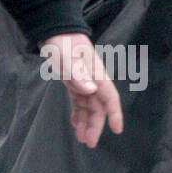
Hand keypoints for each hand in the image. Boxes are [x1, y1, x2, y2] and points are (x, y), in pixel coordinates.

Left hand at [38, 32, 123, 147]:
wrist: (54, 29)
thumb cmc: (62, 41)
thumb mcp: (67, 57)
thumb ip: (78, 74)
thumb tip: (91, 91)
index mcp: (96, 75)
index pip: (109, 98)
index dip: (115, 114)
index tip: (118, 130)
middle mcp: (93, 80)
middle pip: (98, 107)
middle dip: (96, 125)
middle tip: (89, 143)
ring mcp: (84, 81)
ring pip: (89, 107)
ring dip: (86, 123)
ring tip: (81, 138)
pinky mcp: (74, 81)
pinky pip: (79, 101)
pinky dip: (78, 113)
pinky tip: (75, 124)